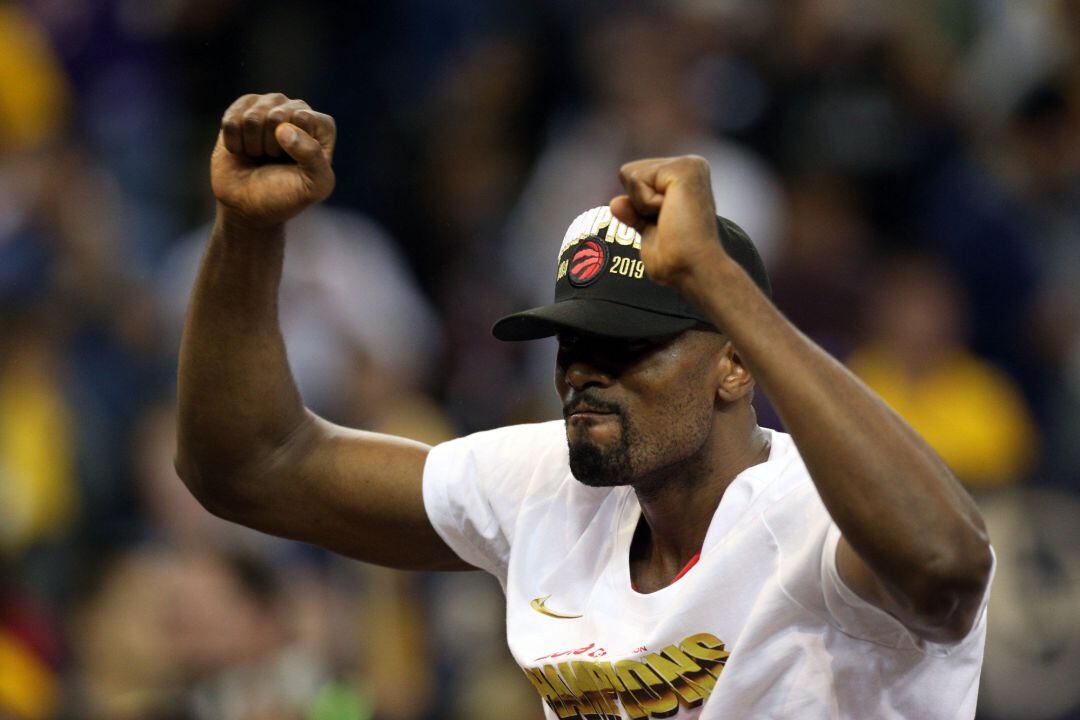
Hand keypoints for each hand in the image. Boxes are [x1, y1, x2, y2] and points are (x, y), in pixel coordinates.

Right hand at [211, 93, 335, 227]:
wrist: (249, 206)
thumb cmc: (286, 195)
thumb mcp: (314, 186)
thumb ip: (313, 157)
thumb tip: (283, 129)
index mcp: (321, 126)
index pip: (304, 118)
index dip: (294, 144)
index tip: (295, 163)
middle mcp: (295, 110)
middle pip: (276, 115)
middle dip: (271, 146)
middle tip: (274, 161)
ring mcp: (267, 107)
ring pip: (252, 117)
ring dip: (253, 145)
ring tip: (259, 156)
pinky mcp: (240, 110)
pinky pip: (231, 120)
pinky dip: (234, 143)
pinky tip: (242, 151)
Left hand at [610, 155, 726, 288]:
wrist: (691, 269)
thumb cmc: (675, 260)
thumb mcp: (649, 231)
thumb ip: (635, 214)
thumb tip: (616, 203)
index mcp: (684, 178)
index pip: (635, 179)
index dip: (638, 208)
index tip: (666, 225)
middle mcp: (690, 165)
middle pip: (628, 172)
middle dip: (637, 205)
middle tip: (668, 223)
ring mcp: (688, 164)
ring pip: (630, 174)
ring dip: (641, 206)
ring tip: (671, 219)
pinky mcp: (683, 169)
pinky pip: (637, 180)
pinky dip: (644, 204)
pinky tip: (670, 213)